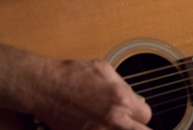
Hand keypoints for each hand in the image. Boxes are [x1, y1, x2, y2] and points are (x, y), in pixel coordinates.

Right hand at [0, 39, 151, 129]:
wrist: (47, 87)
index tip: (134, 109)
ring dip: (122, 129)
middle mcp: (113, 120)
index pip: (146, 114)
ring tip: (114, 123)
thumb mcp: (105, 69)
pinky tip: (100, 125)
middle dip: (137, 126)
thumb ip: (125, 86)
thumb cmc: (74, 74)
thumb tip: (137, 100)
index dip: (140, 111)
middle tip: (129, 121)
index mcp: (121, 99)